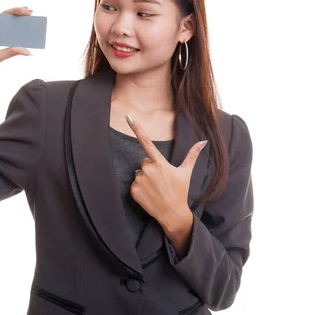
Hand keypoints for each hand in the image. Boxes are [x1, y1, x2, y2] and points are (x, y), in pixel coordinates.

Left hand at [126, 115, 206, 229]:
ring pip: (138, 173)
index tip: (128, 117)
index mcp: (160, 163)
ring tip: (156, 188)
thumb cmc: (180, 192)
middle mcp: (148, 170)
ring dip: (145, 178)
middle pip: (144, 161)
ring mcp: (140, 180)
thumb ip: (192, 155)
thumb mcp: (186, 172)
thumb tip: (204, 141)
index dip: (137, 128)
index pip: (146, 142)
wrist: (172, 214)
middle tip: (161, 180)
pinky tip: (149, 194)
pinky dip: (139, 188)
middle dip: (150, 168)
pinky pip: (133, 184)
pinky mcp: (134, 190)